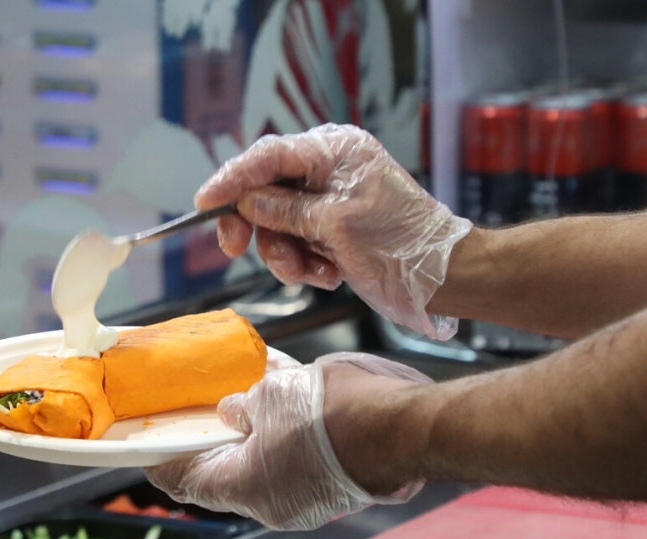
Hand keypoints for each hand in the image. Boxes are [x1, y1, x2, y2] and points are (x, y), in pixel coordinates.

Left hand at [145, 353, 431, 529]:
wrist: (402, 428)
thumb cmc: (328, 414)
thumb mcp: (273, 396)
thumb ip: (246, 407)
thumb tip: (234, 412)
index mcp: (243, 487)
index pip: (187, 481)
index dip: (163, 463)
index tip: (149, 451)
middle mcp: (271, 503)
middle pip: (228, 474)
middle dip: (215, 443)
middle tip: (202, 417)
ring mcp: (305, 499)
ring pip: (266, 464)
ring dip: (255, 434)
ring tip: (247, 397)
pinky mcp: (334, 486)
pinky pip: (297, 460)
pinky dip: (285, 435)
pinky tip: (286, 402)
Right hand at [197, 124, 471, 339]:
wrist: (442, 278)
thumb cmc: (399, 243)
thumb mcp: (334, 223)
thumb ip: (285, 209)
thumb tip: (247, 200)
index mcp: (333, 151)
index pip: (268, 156)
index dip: (232, 178)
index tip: (204, 203)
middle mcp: (329, 170)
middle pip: (266, 192)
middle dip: (257, 227)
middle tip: (237, 250)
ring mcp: (331, 202)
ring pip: (278, 225)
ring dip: (286, 255)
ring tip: (311, 273)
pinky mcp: (334, 231)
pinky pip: (299, 245)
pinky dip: (307, 264)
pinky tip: (330, 275)